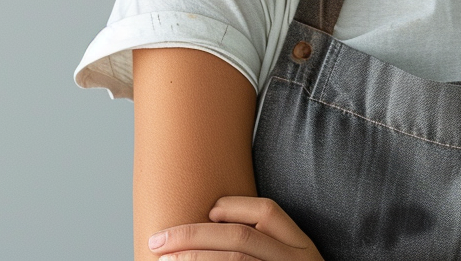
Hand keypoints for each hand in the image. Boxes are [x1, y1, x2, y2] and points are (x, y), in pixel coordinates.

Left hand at [147, 196, 324, 259]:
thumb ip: (265, 248)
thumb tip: (212, 227)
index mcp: (302, 248)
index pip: (268, 212)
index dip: (235, 205)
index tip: (209, 208)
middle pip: (240, 238)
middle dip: (194, 235)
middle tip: (158, 240)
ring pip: (235, 260)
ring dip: (193, 259)